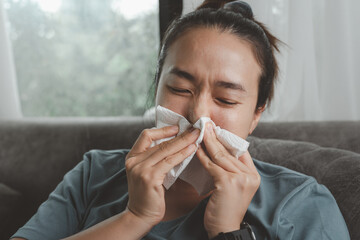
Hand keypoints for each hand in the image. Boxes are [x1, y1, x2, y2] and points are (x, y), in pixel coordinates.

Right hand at [125, 126, 199, 226]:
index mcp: (132, 157)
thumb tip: (173, 143)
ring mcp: (140, 169)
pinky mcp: (149, 177)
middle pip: (159, 142)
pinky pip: (169, 162)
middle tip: (194, 129)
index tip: (177, 127)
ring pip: (166, 150)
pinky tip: (192, 150)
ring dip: (183, 142)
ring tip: (196, 137)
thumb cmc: (147, 194)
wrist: (140, 215)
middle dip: (179, 134)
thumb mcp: (146, 172)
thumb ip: (153, 158)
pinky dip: (182, 154)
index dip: (162, 130)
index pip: (146, 135)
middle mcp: (134, 161)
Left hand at [196, 123, 260, 238]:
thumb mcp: (235, 187)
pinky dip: (202, 156)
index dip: (227, 138)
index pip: (240, 151)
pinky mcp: (227, 182)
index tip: (215, 129)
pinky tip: (195, 148)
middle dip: (215, 136)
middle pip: (229, 151)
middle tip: (206, 124)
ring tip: (199, 131)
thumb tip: (219, 150)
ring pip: (220, 155)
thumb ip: (232, 169)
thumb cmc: (226, 208)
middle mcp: (250, 175)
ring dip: (207, 142)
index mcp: (254, 175)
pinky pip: (211, 165)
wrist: (225, 229)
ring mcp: (240, 178)